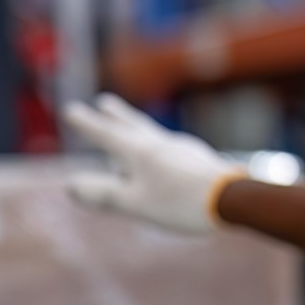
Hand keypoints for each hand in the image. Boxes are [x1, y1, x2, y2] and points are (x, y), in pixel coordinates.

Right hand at [63, 96, 246, 235]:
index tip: (71, 109)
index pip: (106, 134)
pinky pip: (168, 148)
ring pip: (152, 135)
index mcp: (140, 152)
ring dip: (136, 129)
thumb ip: (103, 194)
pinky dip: (155, 148)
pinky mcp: (198, 159)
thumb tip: (71, 185)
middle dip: (115, 116)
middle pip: (133, 125)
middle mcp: (160, 144)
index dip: (87, 124)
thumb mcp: (135, 202)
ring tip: (129, 130)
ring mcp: (181, 149)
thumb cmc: (181, 203)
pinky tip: (162, 159)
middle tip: (103, 101)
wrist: (233, 200)